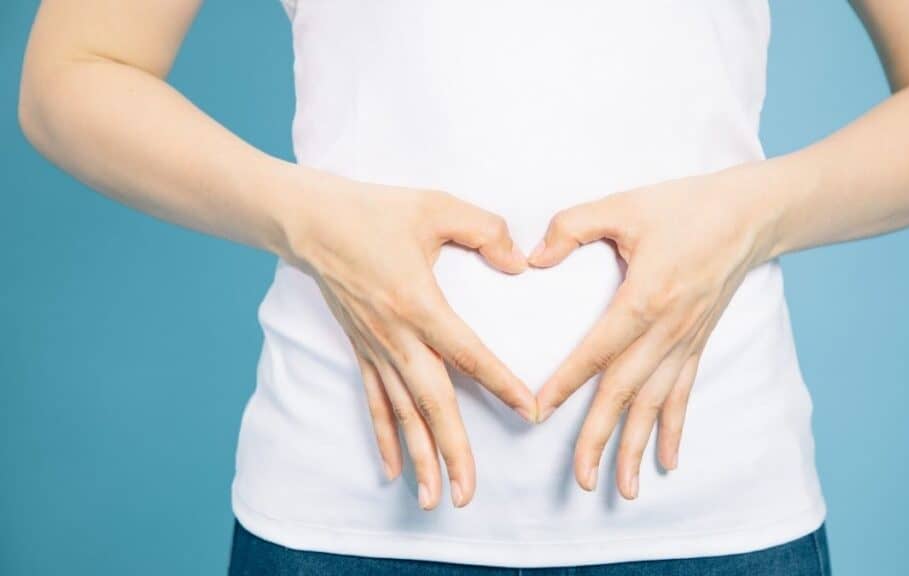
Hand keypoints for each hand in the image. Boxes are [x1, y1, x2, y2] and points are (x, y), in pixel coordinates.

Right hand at [283, 168, 537, 509]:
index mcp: (418, 303)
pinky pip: (376, 401)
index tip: (529, 411)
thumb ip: (485, 230)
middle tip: (467, 493)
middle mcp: (395, 336)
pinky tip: (394, 469)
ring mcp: (375, 348)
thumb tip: (519, 261)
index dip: (501, 383)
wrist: (310, 221)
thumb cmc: (374, 211)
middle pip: (431, 403)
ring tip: (435, 498)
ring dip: (419, 457)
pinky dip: (385, 437)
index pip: (468, 353)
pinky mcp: (361, 350)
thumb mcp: (436, 207)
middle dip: (452, 450)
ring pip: (402, 413)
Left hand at [528, 165, 775, 499]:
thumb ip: (572, 226)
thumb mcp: (623, 205)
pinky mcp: (698, 343)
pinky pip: (684, 394)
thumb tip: (534, 257)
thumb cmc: (684, 206)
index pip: (597, 349)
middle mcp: (667, 329)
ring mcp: (686, 341)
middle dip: (601, 438)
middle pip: (626, 392)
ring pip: (656, 404)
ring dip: (637, 448)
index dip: (566, 382)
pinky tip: (669, 462)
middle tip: (581, 479)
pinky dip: (674, 429)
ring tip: (622, 489)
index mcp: (644, 297)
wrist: (749, 214)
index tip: (538, 411)